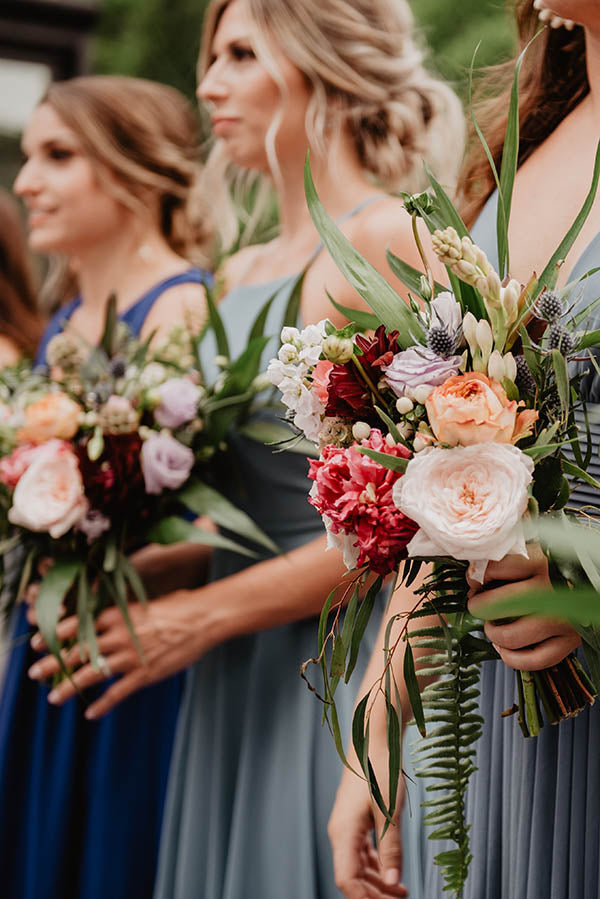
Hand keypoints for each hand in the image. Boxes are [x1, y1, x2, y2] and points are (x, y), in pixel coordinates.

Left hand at [28, 587, 218, 717]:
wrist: (204, 618)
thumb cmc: (179, 606)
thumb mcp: (145, 604)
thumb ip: (124, 613)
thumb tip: (112, 615)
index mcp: (117, 614)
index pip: (77, 625)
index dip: (55, 635)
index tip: (38, 642)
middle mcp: (118, 636)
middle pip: (77, 652)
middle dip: (53, 663)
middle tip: (35, 673)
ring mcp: (131, 657)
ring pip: (91, 675)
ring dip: (69, 687)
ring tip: (53, 698)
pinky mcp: (145, 674)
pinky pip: (118, 693)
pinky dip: (103, 705)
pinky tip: (91, 714)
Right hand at [329, 763, 406, 897]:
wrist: (374, 739)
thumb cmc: (381, 770)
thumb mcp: (390, 811)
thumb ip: (391, 849)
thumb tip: (394, 885)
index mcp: (344, 832)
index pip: (347, 880)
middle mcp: (341, 833)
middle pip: (352, 878)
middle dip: (374, 895)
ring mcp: (346, 827)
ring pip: (357, 867)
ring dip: (377, 883)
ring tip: (403, 892)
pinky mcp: (354, 821)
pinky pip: (361, 853)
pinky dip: (376, 867)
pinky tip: (393, 872)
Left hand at [467, 546, 580, 669]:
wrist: (593, 585)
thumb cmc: (556, 568)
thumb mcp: (534, 553)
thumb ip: (506, 559)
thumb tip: (473, 575)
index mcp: (542, 561)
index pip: (496, 568)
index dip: (476, 577)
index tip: (474, 581)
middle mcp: (553, 591)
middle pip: (498, 604)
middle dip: (479, 607)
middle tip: (477, 605)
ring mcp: (563, 619)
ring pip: (512, 637)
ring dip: (493, 634)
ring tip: (492, 626)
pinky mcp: (569, 642)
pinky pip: (533, 660)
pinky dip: (511, 658)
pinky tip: (504, 647)